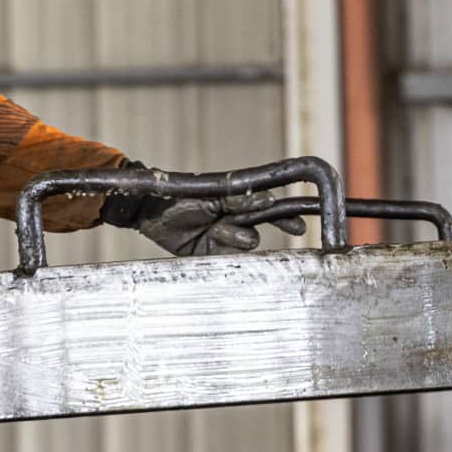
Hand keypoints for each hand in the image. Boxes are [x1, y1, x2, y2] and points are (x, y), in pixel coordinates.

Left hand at [133, 193, 308, 256]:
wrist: (150, 210)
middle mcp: (233, 220)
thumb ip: (240, 199)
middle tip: (296, 228)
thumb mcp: (214, 194)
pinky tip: (213, 239)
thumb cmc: (181, 195)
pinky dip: (225, 250)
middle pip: (263, 226)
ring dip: (236, 235)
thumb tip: (268, 200)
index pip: (268, 209)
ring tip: (217, 228)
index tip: (300, 226)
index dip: (285, 217)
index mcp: (235, 203)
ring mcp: (222, 238)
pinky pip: (227, 257)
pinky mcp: (209, 254)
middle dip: (278, 225)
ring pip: (247, 242)